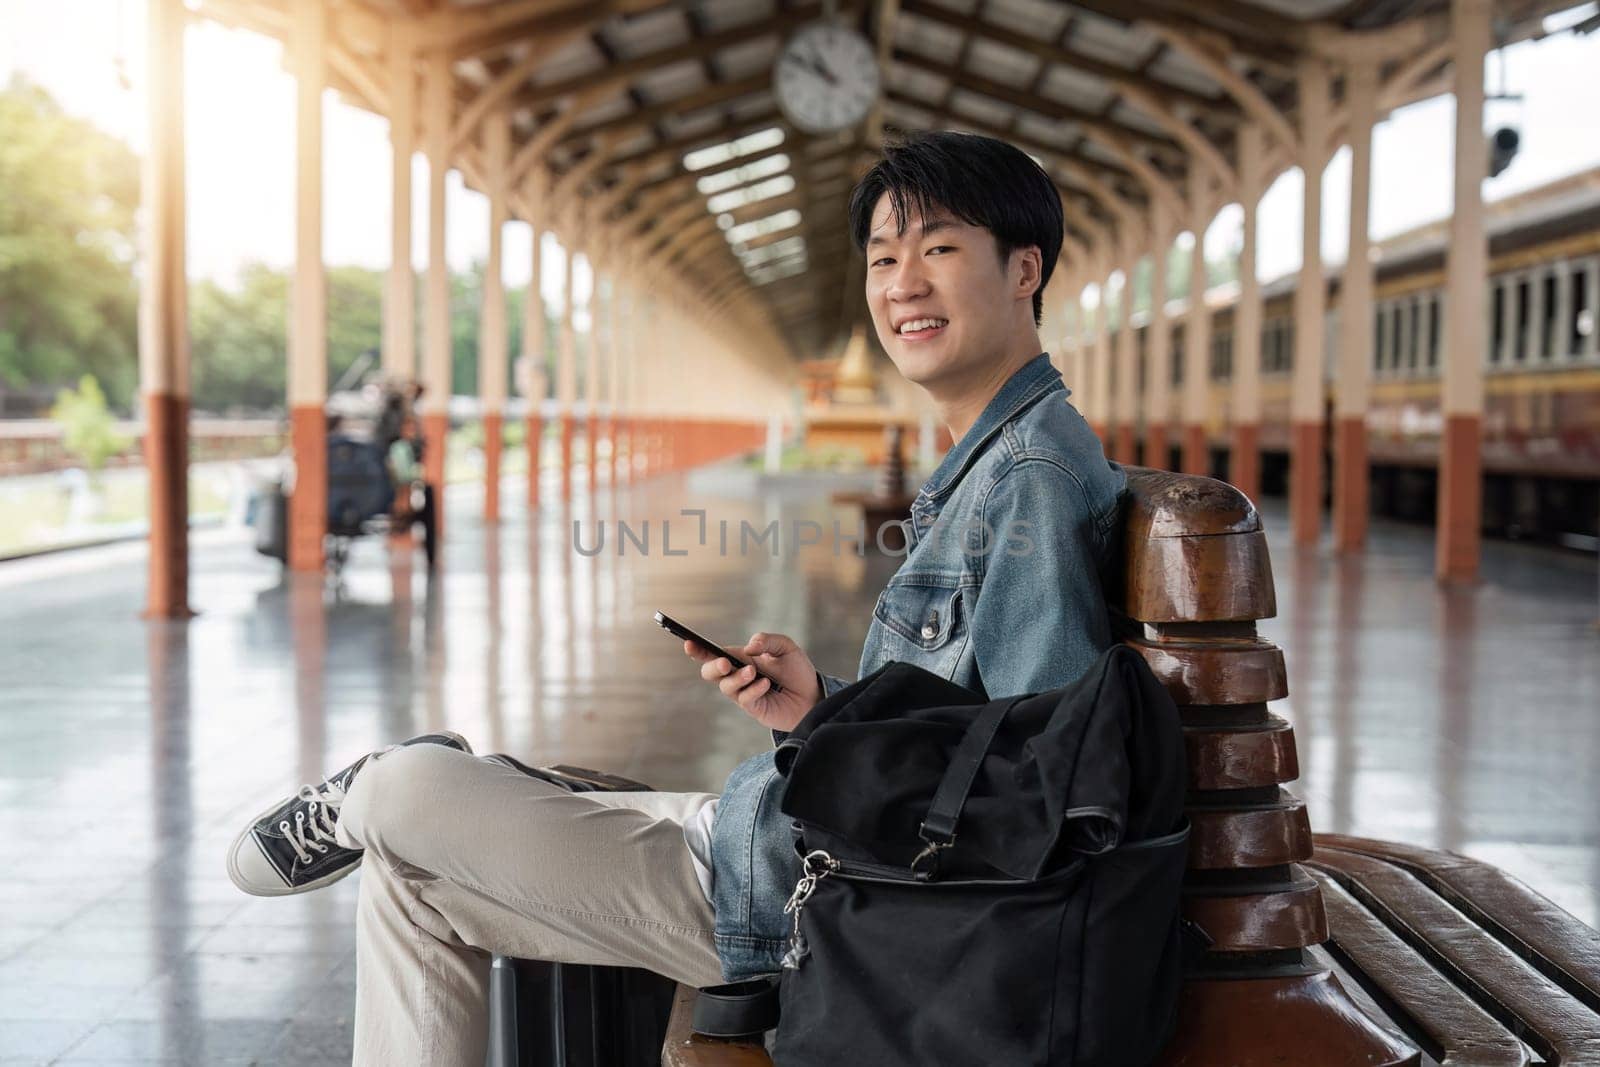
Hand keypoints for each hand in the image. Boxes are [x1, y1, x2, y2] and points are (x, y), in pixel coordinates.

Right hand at [684, 631, 821, 732]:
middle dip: (712, 666)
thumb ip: (767, 641)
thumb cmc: (797, 671)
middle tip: (725, 662)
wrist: (813, 696)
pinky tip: (765, 684)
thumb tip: (750, 646)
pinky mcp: (753, 707)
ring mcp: (743, 693)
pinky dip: (753, 689)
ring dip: (737, 678)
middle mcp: (737, 676)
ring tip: (753, 672)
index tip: (688, 643)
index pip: (714, 653)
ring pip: (725, 686)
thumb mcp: (786, 647)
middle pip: (710, 672)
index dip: (698, 649)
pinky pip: (744, 699)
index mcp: (741, 658)